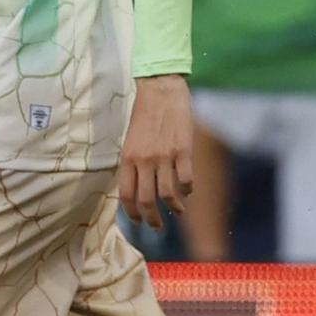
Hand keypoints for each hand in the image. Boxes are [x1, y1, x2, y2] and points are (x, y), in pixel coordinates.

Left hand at [119, 75, 193, 228]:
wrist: (161, 89)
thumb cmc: (145, 113)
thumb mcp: (131, 139)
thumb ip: (134, 162)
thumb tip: (139, 187)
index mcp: (128, 158)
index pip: (127, 195)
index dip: (133, 213)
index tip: (139, 221)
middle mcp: (144, 160)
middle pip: (147, 200)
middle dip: (152, 219)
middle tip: (157, 226)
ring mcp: (165, 156)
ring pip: (168, 194)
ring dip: (174, 208)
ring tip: (177, 212)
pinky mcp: (184, 149)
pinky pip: (187, 179)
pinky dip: (188, 190)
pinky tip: (189, 190)